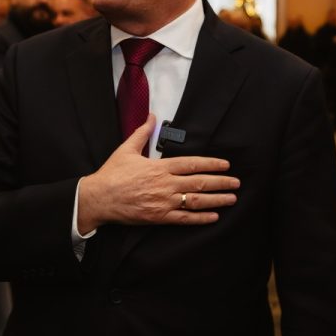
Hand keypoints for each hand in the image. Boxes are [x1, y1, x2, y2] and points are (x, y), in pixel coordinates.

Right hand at [75, 115, 236, 233]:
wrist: (99, 198)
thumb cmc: (112, 174)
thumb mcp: (127, 149)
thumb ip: (143, 133)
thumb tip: (151, 116)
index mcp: (160, 167)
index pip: (192, 164)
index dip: (212, 164)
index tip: (225, 165)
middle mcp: (165, 184)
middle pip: (200, 183)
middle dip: (221, 183)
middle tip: (236, 183)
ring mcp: (163, 202)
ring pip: (196, 201)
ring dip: (217, 200)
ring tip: (231, 199)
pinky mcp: (159, 217)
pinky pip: (184, 219)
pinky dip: (201, 218)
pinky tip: (214, 216)